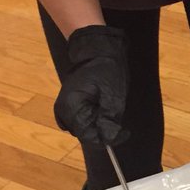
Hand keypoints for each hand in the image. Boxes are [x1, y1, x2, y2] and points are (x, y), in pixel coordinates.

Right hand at [54, 24, 127, 145]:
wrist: (97, 51)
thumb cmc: (106, 69)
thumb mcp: (113, 94)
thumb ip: (110, 118)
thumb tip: (109, 139)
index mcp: (72, 106)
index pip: (89, 136)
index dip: (108, 138)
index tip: (126, 132)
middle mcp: (63, 111)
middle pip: (86, 133)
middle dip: (104, 129)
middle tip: (120, 118)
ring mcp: (64, 109)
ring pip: (85, 129)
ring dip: (100, 124)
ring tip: (111, 108)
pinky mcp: (69, 107)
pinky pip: (83, 121)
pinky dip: (95, 119)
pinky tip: (103, 109)